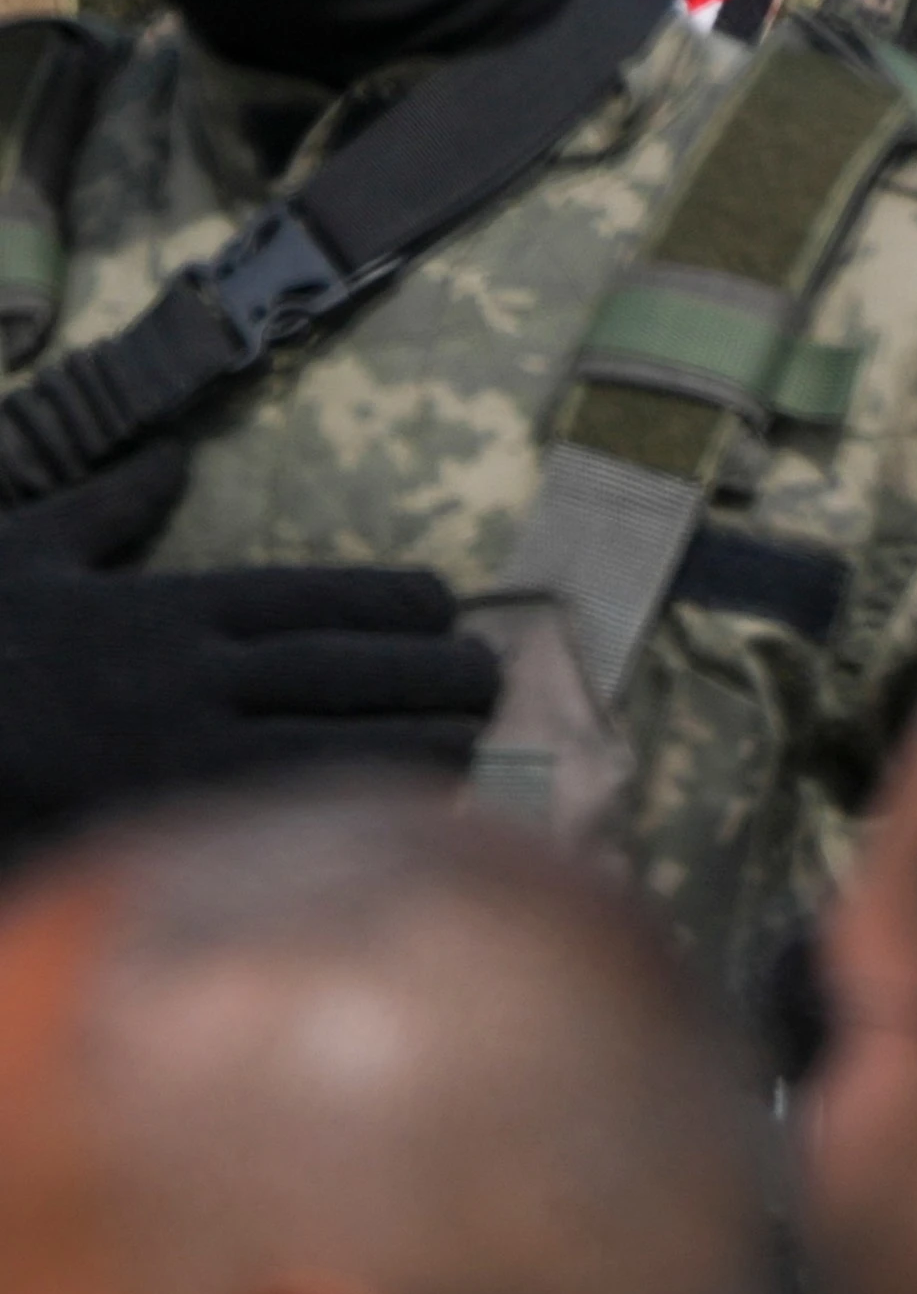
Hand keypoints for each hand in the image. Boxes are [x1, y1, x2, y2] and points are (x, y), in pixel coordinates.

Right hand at [0, 441, 500, 855]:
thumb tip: (171, 460)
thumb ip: (107, 508)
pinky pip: (264, 827)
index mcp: (161, 609)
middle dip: (428, 672)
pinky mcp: (144, 834)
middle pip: (340, 669)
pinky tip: (387, 821)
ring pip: (321, 746)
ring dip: (407, 744)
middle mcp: (179, 678)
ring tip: (470, 743)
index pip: (310, 596)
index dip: (392, 603)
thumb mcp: (21, 553)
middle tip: (492, 676)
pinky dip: (334, 819)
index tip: (449, 607)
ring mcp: (165, 761)